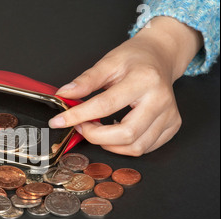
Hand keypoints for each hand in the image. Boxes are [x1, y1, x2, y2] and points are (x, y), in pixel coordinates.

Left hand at [49, 17, 202, 155]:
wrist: (160, 56)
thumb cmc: (135, 59)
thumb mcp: (108, 62)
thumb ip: (85, 81)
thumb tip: (64, 95)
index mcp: (144, 80)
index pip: (106, 105)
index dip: (79, 116)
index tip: (59, 121)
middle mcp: (161, 100)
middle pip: (125, 134)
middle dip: (96, 136)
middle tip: (81, 126)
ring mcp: (170, 115)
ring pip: (135, 147)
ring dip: (109, 144)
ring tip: (97, 129)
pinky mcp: (172, 126)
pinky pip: (144, 148)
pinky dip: (124, 146)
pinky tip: (115, 132)